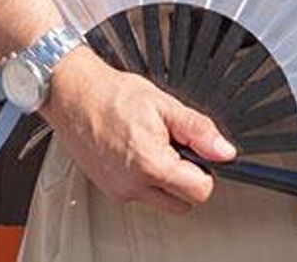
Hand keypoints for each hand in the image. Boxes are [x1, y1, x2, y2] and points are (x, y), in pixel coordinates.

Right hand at [43, 45, 235, 213]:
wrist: (74, 94)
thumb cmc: (112, 94)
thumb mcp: (163, 103)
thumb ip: (198, 129)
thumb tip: (223, 151)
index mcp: (151, 164)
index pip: (200, 191)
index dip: (205, 169)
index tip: (197, 150)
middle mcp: (134, 185)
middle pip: (183, 203)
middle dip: (187, 178)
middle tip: (175, 145)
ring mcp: (120, 191)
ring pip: (162, 201)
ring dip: (166, 180)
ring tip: (153, 144)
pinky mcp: (110, 191)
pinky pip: (141, 195)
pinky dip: (145, 178)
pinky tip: (136, 150)